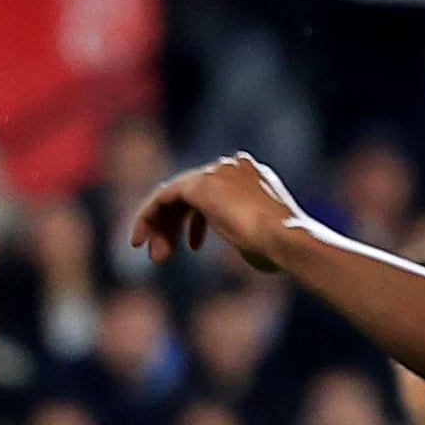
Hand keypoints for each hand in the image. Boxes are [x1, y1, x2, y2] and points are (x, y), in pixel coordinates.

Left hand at [128, 154, 308, 275]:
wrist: (285, 239)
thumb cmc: (280, 249)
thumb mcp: (261, 239)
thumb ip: (247, 234)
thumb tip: (250, 246)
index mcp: (251, 176)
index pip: (212, 193)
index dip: (196, 223)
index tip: (190, 248)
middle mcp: (232, 167)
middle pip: (190, 193)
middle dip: (173, 226)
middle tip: (162, 256)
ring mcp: (216, 172)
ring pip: (173, 196)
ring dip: (161, 227)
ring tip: (157, 258)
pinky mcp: (199, 184)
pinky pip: (163, 197)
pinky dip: (148, 217)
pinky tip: (140, 239)